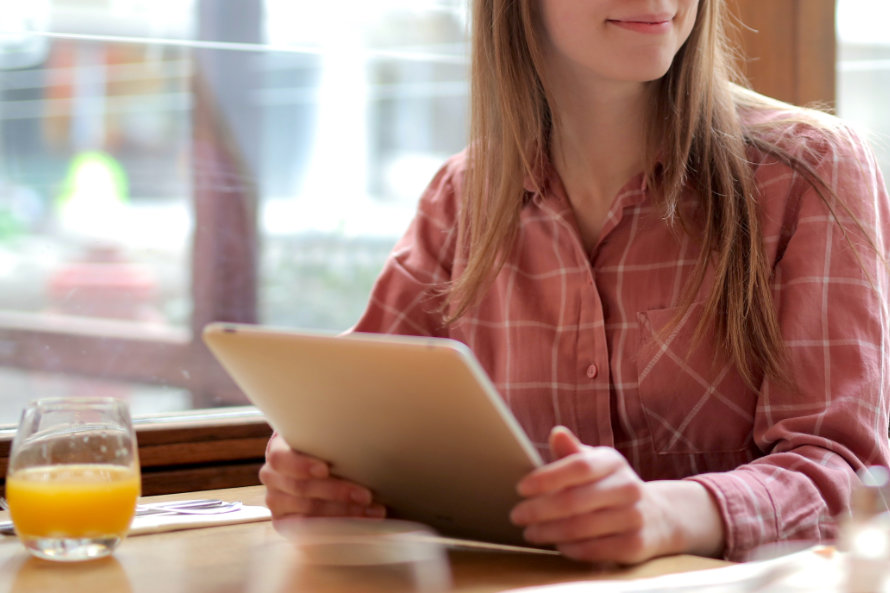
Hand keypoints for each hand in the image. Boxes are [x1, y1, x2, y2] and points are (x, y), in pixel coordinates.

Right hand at [259, 432, 386, 519]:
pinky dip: (336, 529)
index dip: (302, 465)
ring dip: (344, 512)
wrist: (316, 465)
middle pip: (301, 488)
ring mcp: (276, 501)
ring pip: (308, 511)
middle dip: (337, 492)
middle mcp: (272, 476)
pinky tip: (358, 526)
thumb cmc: (325, 446)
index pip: (282, 459)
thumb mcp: (323, 436)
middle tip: (367, 495)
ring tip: (374, 511)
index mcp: (278, 449)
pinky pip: (307, 531)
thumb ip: (332, 435)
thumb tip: (363, 423)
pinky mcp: (283, 523)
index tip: (325, 470)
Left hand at [509, 427, 723, 563]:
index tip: (521, 488)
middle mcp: (627, 487)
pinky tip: (557, 545)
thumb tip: (557, 433)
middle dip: (539, 510)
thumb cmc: (611, 486)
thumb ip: (573, 452)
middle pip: (574, 500)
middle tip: (517, 515)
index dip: (547, 478)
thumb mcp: (596, 464)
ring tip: (530, 532)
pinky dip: (570, 549)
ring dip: (549, 532)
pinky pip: (594, 550)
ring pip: (581, 528)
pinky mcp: (635, 545)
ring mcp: (634, 517)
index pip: (577, 466)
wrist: (659, 516)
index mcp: (613, 462)